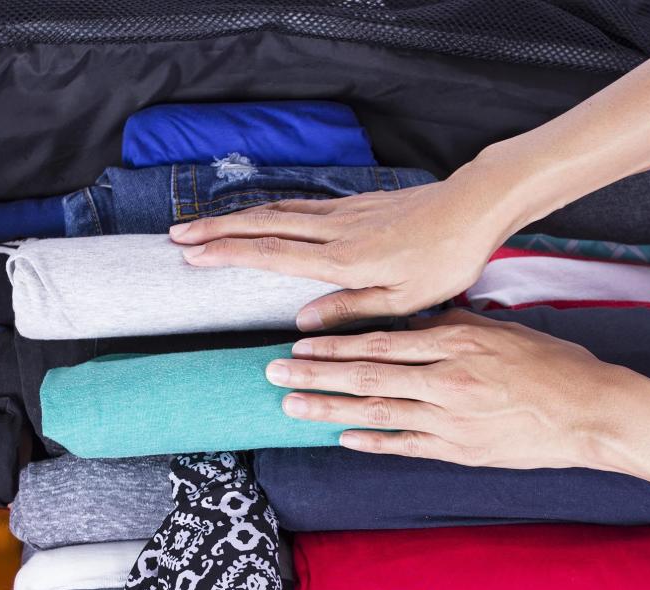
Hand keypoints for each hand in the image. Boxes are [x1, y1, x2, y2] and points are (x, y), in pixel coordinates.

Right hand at [167, 167, 524, 331]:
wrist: (473, 207)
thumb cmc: (444, 258)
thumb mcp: (402, 299)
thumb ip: (349, 309)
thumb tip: (301, 323)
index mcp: (341, 259)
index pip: (269, 253)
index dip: (226, 253)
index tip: (190, 255)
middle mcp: (334, 230)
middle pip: (261, 224)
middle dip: (215, 229)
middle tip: (176, 234)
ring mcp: (342, 213)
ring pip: (277, 210)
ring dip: (236, 217)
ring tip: (204, 224)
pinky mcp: (354, 205)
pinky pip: (299, 206)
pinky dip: (268, 210)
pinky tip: (260, 216)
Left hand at [264, 309, 649, 470]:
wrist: (593, 412)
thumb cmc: (552, 366)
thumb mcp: (500, 330)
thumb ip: (452, 327)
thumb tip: (410, 323)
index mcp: (456, 343)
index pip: (379, 342)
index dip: (333, 345)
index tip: (298, 344)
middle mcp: (447, 380)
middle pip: (366, 375)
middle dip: (313, 374)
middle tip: (271, 372)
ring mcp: (451, 419)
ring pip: (376, 411)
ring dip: (328, 408)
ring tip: (290, 406)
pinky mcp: (460, 450)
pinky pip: (406, 445)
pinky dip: (372, 441)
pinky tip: (342, 437)